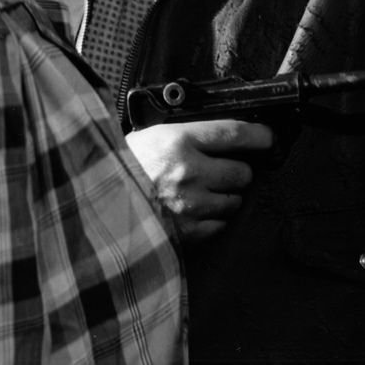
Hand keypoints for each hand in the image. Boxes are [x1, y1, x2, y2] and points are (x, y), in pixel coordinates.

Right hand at [126, 119, 273, 240]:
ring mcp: (190, 204)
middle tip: (224, 169)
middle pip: (242, 171)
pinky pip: (220, 224)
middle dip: (238, 170)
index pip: (235, 133)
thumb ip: (190, 135)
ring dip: (226, 195)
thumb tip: (227, 136)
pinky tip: (198, 210)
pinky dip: (214, 218)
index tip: (268, 137)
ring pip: (234, 199)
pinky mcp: (188, 231)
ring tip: (206, 191)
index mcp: (179, 140)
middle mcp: (190, 172)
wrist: (96, 201)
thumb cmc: (124, 166)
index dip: (259, 135)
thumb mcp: (155, 135)